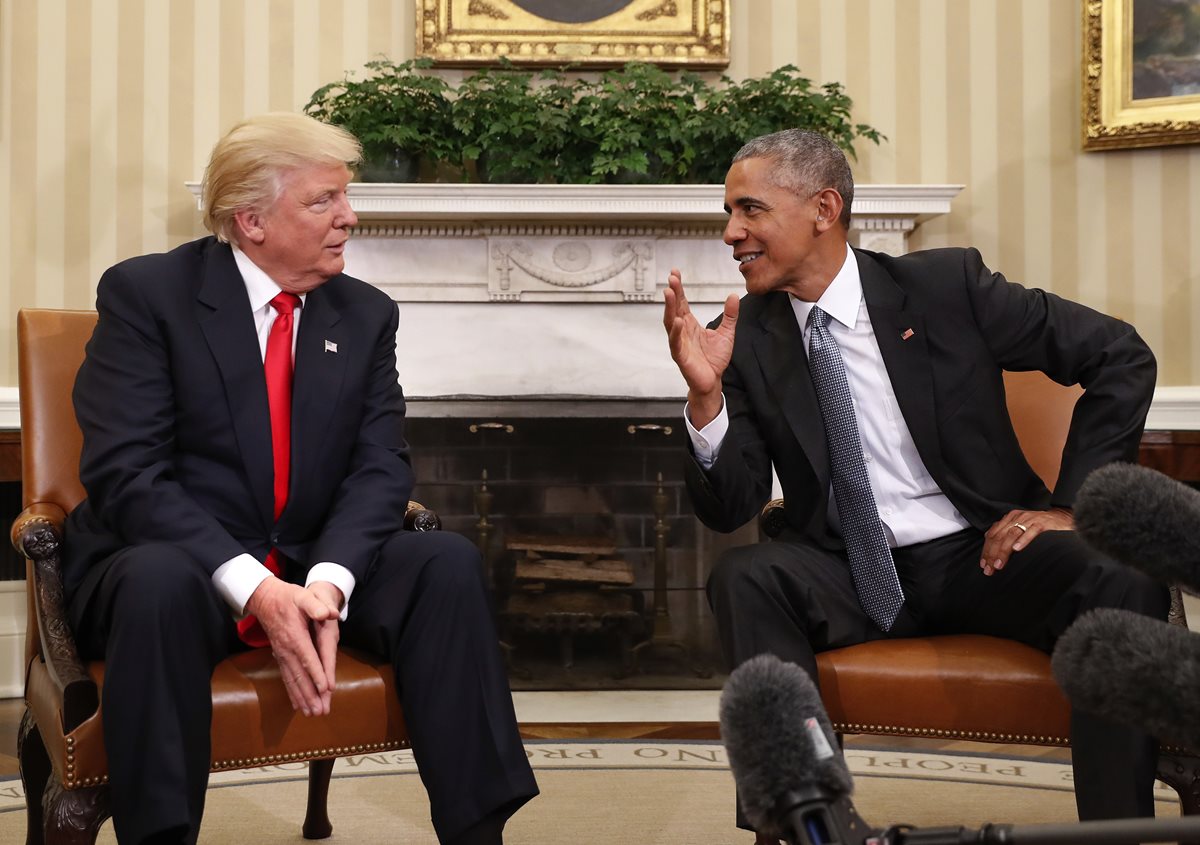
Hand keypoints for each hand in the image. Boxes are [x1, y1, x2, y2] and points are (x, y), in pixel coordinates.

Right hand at [245, 577, 341, 715]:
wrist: (265, 599)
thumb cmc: (288, 597)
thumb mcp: (303, 595)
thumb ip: (315, 605)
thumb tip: (330, 613)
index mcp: (295, 636)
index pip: (308, 657)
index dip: (316, 673)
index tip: (325, 689)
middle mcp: (287, 650)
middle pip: (300, 675)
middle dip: (310, 694)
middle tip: (320, 711)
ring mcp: (282, 655)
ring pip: (292, 681)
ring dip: (301, 698)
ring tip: (310, 713)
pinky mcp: (280, 657)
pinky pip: (286, 678)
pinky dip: (292, 693)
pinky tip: (297, 705)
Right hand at [663, 268, 737, 427]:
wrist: (713, 380)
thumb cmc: (715, 359)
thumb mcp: (727, 333)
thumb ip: (730, 315)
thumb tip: (733, 296)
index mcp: (690, 324)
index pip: (682, 302)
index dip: (679, 288)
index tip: (675, 273)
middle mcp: (682, 331)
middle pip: (674, 309)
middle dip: (672, 294)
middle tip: (671, 279)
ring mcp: (679, 343)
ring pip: (670, 323)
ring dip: (669, 308)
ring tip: (669, 294)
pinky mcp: (681, 356)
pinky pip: (676, 343)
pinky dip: (675, 333)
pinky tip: (677, 322)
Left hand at [980, 507, 1074, 575]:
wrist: (1062, 517)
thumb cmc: (1040, 526)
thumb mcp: (1020, 527)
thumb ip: (1006, 534)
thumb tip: (990, 546)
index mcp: (1010, 518)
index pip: (993, 534)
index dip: (986, 550)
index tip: (984, 565)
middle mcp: (1017, 517)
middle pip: (999, 536)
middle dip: (992, 554)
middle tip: (990, 569)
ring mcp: (1030, 520)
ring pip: (1011, 534)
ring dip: (1003, 551)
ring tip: (999, 564)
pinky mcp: (1043, 523)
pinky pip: (1031, 532)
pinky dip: (1023, 540)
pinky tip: (1017, 549)